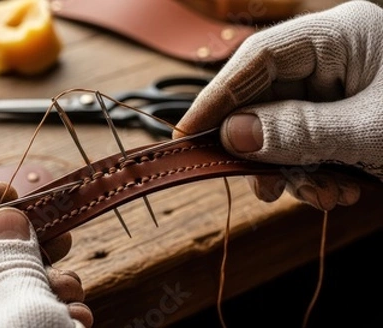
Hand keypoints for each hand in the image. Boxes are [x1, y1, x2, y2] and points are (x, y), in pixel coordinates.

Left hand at [0, 182, 92, 327]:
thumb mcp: (22, 317)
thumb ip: (12, 263)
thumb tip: (7, 219)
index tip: (6, 191)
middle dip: (19, 245)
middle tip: (54, 229)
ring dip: (42, 282)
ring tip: (70, 282)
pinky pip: (8, 317)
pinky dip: (43, 310)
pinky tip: (72, 313)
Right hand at [175, 1, 382, 210]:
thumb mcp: (372, 130)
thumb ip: (300, 131)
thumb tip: (234, 135)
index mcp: (342, 35)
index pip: (258, 58)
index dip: (218, 96)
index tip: (189, 133)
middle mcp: (335, 57)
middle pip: (267, 98)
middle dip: (264, 149)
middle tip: (263, 187)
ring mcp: (341, 87)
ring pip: (285, 127)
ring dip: (294, 170)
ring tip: (323, 197)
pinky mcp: (347, 115)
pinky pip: (308, 142)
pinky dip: (313, 172)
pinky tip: (336, 191)